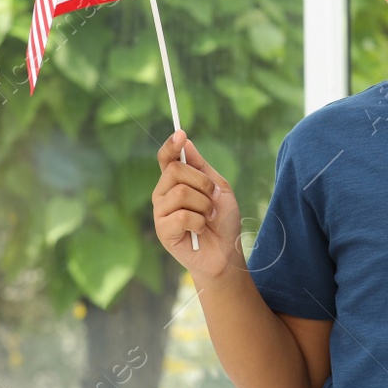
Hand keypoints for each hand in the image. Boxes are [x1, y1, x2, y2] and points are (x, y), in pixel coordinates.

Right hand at [152, 130, 244, 287]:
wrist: (226, 253)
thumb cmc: (223, 221)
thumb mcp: (219, 188)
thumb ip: (202, 167)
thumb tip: (185, 140)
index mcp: (176, 182)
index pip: (167, 158)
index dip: (171, 145)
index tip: (180, 134)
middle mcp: (163, 194)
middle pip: (175, 170)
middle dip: (203, 183)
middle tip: (212, 200)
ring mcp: (161, 212)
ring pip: (181, 192)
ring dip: (204, 205)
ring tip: (208, 217)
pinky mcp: (162, 231)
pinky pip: (182, 215)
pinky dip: (199, 222)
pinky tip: (200, 230)